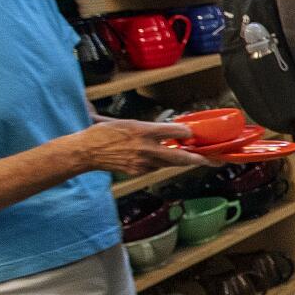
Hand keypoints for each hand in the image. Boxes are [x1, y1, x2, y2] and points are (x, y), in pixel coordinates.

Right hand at [77, 118, 198, 173]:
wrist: (86, 151)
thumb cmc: (104, 133)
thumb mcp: (127, 123)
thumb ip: (148, 127)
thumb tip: (166, 128)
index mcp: (143, 131)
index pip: (174, 132)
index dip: (186, 133)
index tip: (192, 134)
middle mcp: (146, 148)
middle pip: (178, 156)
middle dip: (195, 159)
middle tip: (208, 160)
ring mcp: (143, 162)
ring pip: (169, 163)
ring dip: (181, 162)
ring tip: (194, 159)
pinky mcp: (139, 171)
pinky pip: (155, 167)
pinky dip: (160, 163)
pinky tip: (160, 159)